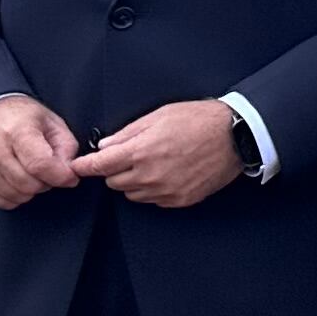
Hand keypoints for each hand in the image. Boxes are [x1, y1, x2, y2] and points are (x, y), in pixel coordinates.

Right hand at [0, 96, 82, 210]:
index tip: (70, 177)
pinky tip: (17, 180)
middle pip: (29, 184)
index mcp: (17, 131)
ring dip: (31, 190)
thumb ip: (66, 147)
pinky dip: (16, 196)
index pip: (40, 164)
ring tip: (31, 172)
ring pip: (17, 196)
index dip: (60, 176)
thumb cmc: (19, 118)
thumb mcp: (51, 121)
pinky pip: (2, 202)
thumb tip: (68, 172)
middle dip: (47, 182)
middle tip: (48, 171)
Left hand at [74, 99, 247, 210]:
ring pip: (132, 194)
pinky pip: (153, 200)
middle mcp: (148, 176)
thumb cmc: (200, 119)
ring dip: (135, 182)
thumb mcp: (161, 115)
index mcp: (140, 152)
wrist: (238, 136)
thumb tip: (105, 145)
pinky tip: (169, 173)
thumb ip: (128, 132)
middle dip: (116, 170)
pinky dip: (154, 189)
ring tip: (155, 164)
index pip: (98, 166)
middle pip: (112, 182)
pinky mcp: (179, 200)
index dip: (84, 166)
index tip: (79, 167)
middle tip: (133, 155)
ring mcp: (164, 191)